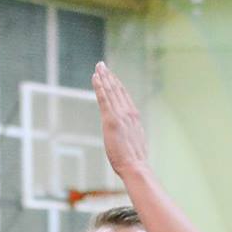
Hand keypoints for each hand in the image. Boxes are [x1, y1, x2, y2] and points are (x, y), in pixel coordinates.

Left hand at [92, 62, 148, 177]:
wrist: (136, 166)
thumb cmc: (135, 161)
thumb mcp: (135, 144)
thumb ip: (131, 134)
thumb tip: (129, 135)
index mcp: (134, 118)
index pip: (124, 97)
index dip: (117, 85)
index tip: (112, 76)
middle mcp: (128, 113)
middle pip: (117, 90)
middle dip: (109, 76)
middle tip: (102, 65)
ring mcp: (120, 115)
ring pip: (110, 91)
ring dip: (104, 77)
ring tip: (99, 66)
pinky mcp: (111, 120)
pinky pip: (104, 99)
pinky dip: (100, 87)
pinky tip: (95, 78)